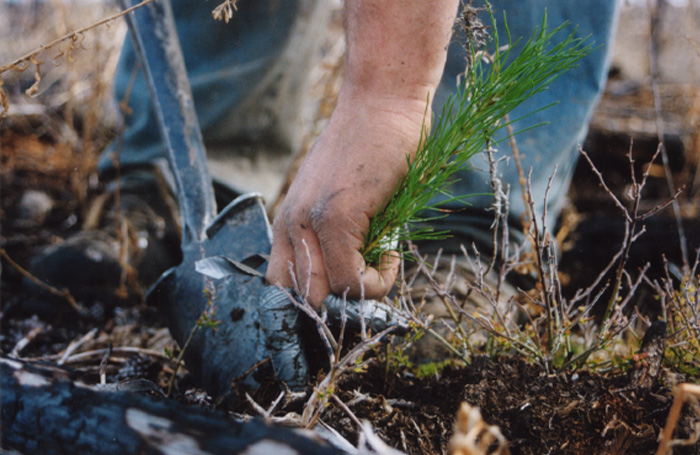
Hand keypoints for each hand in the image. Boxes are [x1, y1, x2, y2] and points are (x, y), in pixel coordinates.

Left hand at [266, 93, 428, 307]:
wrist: (384, 101)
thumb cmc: (373, 147)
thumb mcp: (343, 197)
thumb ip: (338, 236)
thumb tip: (354, 280)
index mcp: (289, 219)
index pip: (280, 284)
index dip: (312, 299)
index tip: (346, 290)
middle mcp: (291, 222)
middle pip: (299, 297)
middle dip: (337, 300)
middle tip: (369, 277)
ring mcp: (311, 221)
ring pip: (325, 295)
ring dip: (360, 291)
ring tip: (383, 257)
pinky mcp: (337, 217)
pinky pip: (352, 280)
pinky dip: (378, 279)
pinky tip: (392, 251)